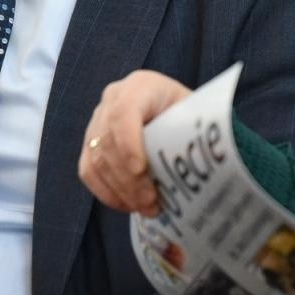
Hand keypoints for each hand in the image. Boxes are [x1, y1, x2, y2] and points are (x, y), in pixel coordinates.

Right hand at [78, 70, 191, 214]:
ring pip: (96, 159)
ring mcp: (98, 121)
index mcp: (140, 86)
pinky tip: (128, 205)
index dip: (128, 143)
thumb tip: (206, 161)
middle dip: (129, 178)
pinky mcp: (90, 143)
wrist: (176, 112)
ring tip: (146, 209)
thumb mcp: (197, 114)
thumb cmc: (189, 114)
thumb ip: (197, 131)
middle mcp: (113, 99)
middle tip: (151, 203)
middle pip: (108, 141)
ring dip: (120, 190)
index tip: (141, 171)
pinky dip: (106, 192)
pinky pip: (88, 170)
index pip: (123, 113)